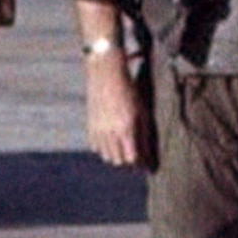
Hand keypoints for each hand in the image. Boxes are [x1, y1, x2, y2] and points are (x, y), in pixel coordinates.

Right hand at [84, 53, 151, 168]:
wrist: (107, 76)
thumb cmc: (130, 93)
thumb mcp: (142, 113)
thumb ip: (144, 135)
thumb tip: (148, 156)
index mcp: (126, 129)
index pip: (131, 159)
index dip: (138, 161)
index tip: (143, 159)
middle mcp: (110, 133)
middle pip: (117, 161)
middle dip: (126, 160)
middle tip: (133, 152)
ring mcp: (98, 130)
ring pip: (105, 156)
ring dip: (115, 155)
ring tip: (122, 145)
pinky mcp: (90, 126)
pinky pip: (95, 147)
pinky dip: (103, 147)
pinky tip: (110, 139)